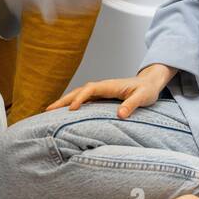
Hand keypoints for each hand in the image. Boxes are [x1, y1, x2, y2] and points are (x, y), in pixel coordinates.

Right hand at [46, 63, 175, 118]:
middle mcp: (102, 87)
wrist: (150, 83)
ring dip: (64, 101)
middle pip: (79, 91)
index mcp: (110, 86)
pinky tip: (64, 113)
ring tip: (49, 112)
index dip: (80, 98)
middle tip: (48, 110)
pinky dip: (72, 104)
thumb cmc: (147, 90)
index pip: (90, 90)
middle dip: (64, 100)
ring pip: (78, 94)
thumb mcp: (143, 97)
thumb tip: (120, 114)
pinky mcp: (101, 97)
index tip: (72, 109)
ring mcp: (101, 91)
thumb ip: (132, 104)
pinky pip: (83, 99)